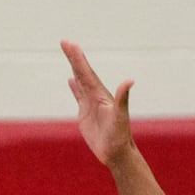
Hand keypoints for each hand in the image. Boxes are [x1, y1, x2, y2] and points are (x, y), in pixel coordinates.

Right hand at [62, 40, 134, 166]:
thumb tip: (130, 80)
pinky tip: (71, 81)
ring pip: (80, 81)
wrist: (118, 153)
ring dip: (74, 68)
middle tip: (64, 42)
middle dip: (74, 57)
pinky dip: (74, 87)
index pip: (87, 73)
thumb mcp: (120, 117)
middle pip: (82, 73)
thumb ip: (123, 98)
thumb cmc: (120, 136)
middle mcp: (96, 96)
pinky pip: (78, 96)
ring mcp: (91, 104)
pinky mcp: (86, 114)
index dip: (78, 58)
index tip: (69, 44)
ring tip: (68, 53)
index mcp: (101, 94)